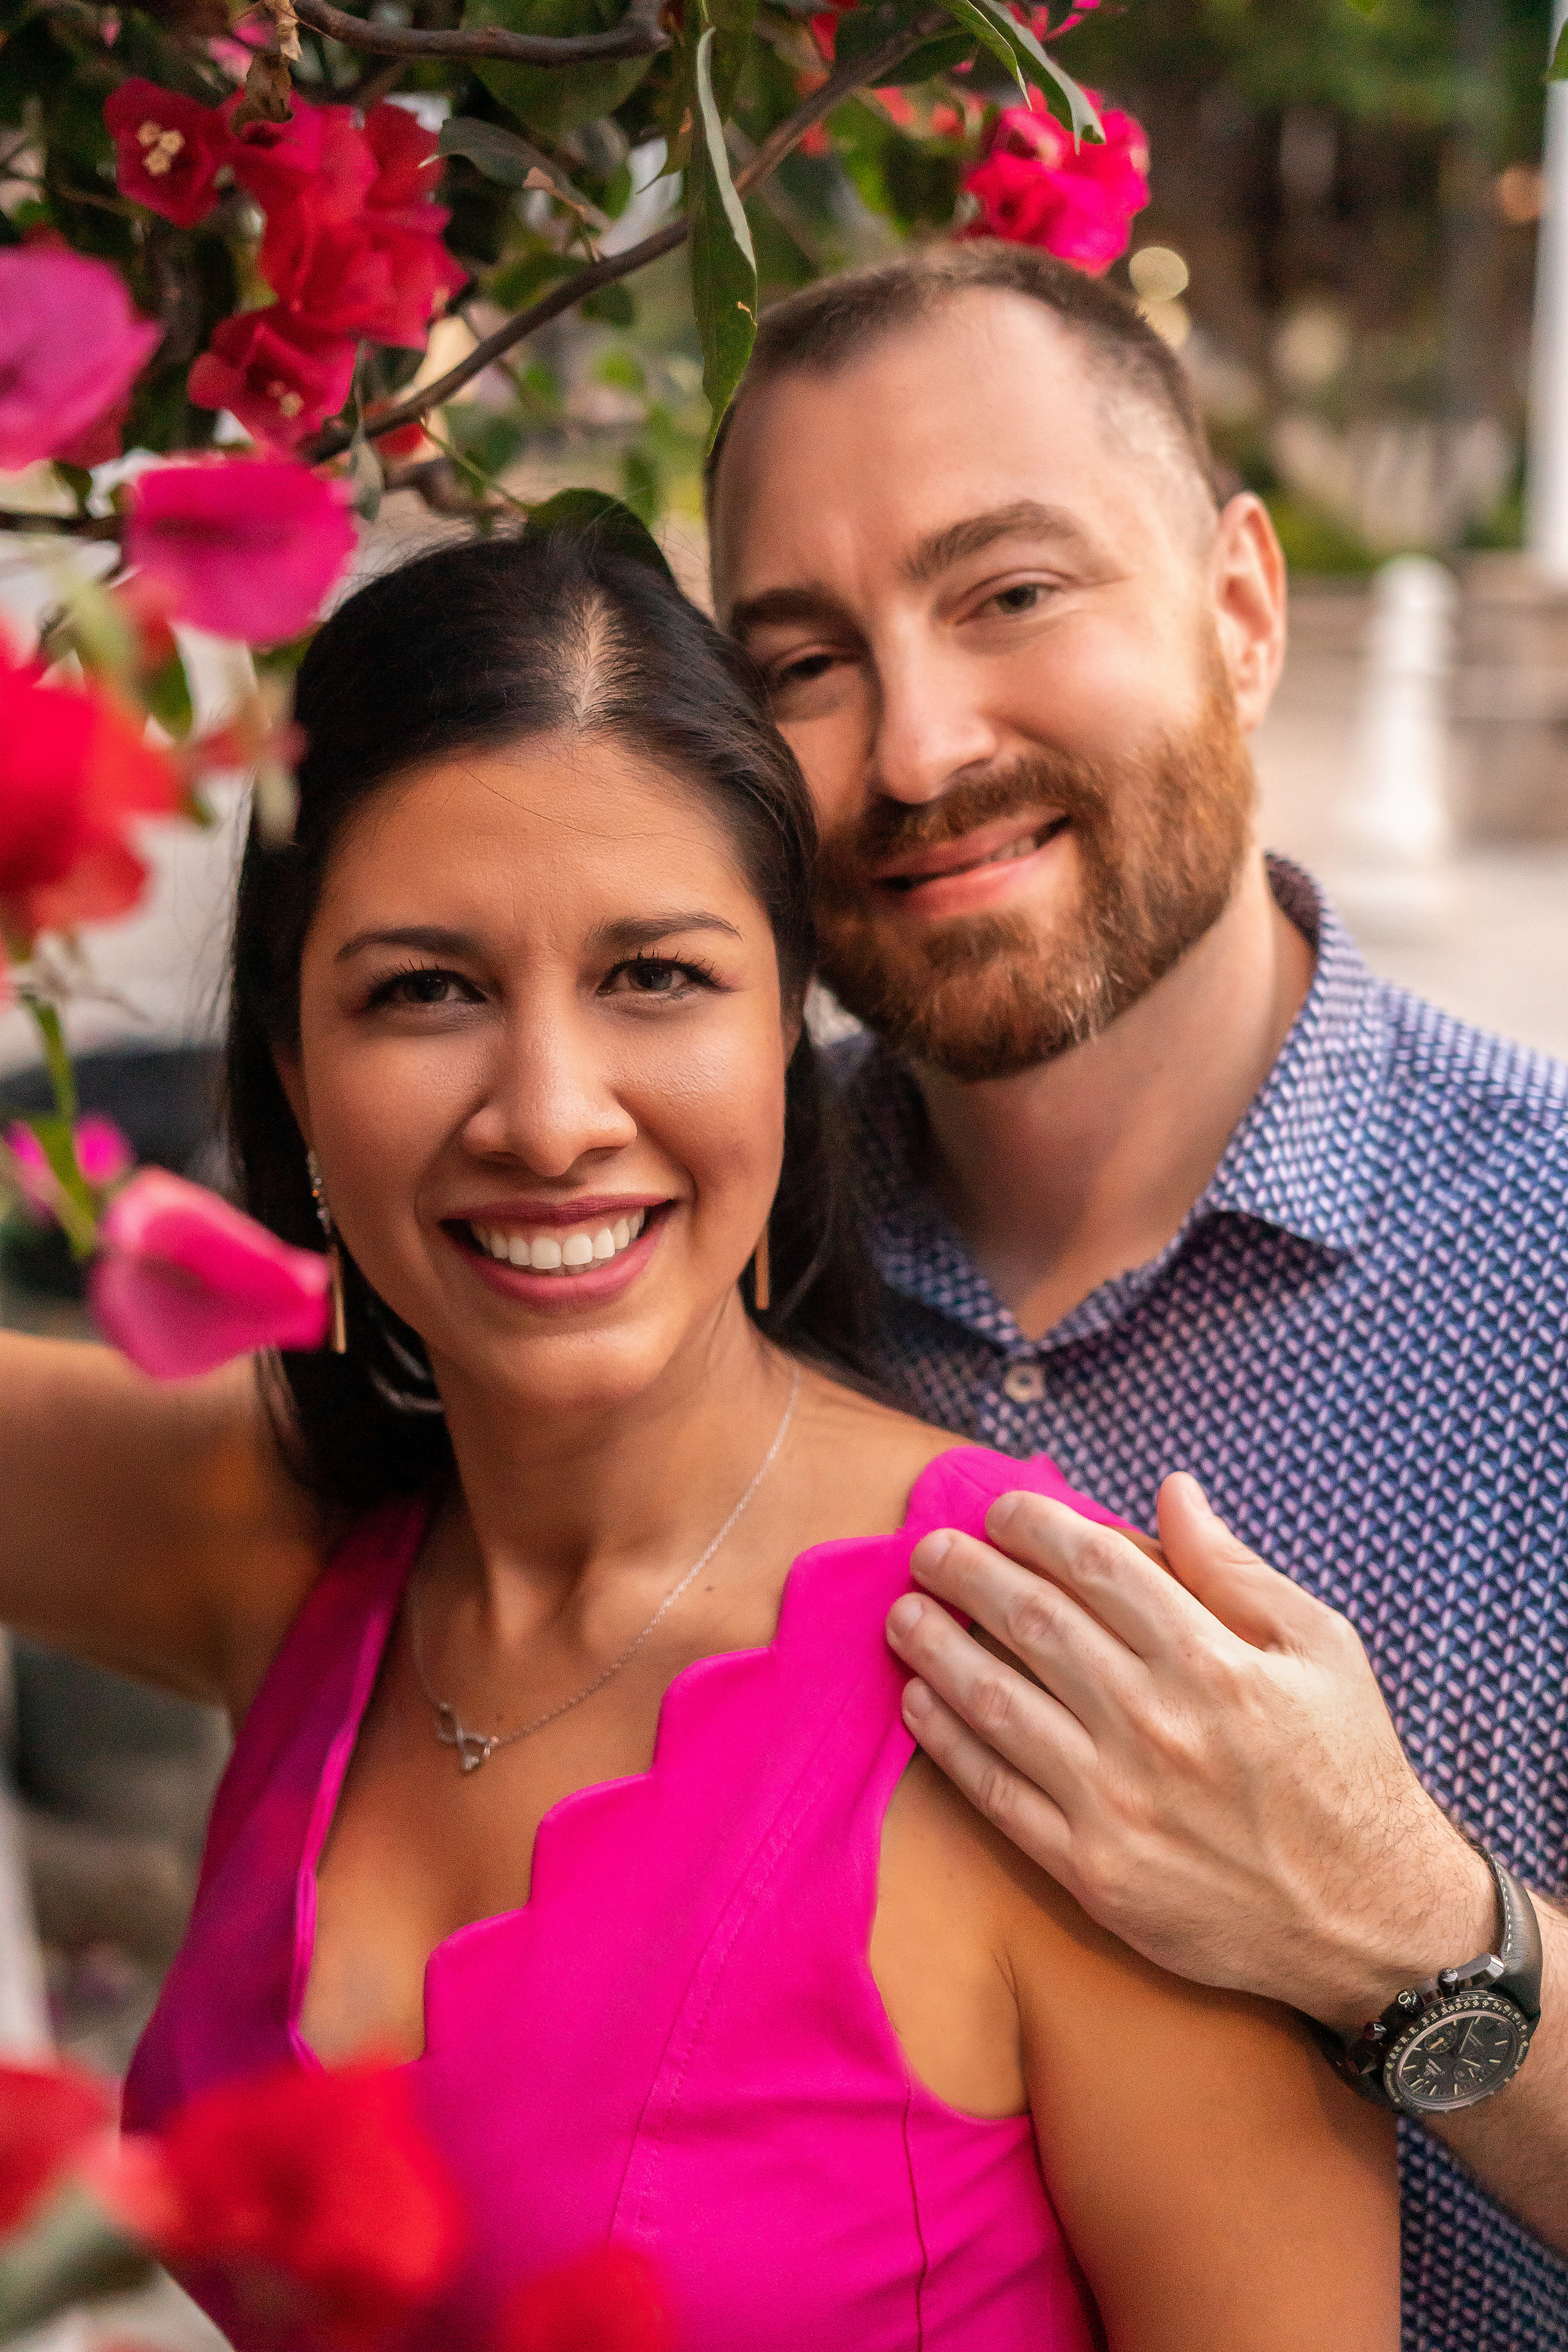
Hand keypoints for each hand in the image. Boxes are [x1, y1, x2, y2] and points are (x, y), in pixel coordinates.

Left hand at [885, 1474, 1494, 2028]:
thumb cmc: (1347, 1769)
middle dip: (968, 1572)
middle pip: (1032, 1622)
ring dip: (937, 1647)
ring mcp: (1117, 1801)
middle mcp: (1156, 1724)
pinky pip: (995, 1792)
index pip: (1096, 1566)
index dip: (1035, 1526)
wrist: (1368, 1922)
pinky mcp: (1092, 1871)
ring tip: (903, 1613)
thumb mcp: (1321, 1649)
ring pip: (996, 1701)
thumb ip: (1235, 1570)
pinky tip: (919, 1700)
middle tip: (929, 1548)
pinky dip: (946, 1740)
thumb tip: (1172, 1491)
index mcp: (1213, 1660)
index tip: (1000, 1509)